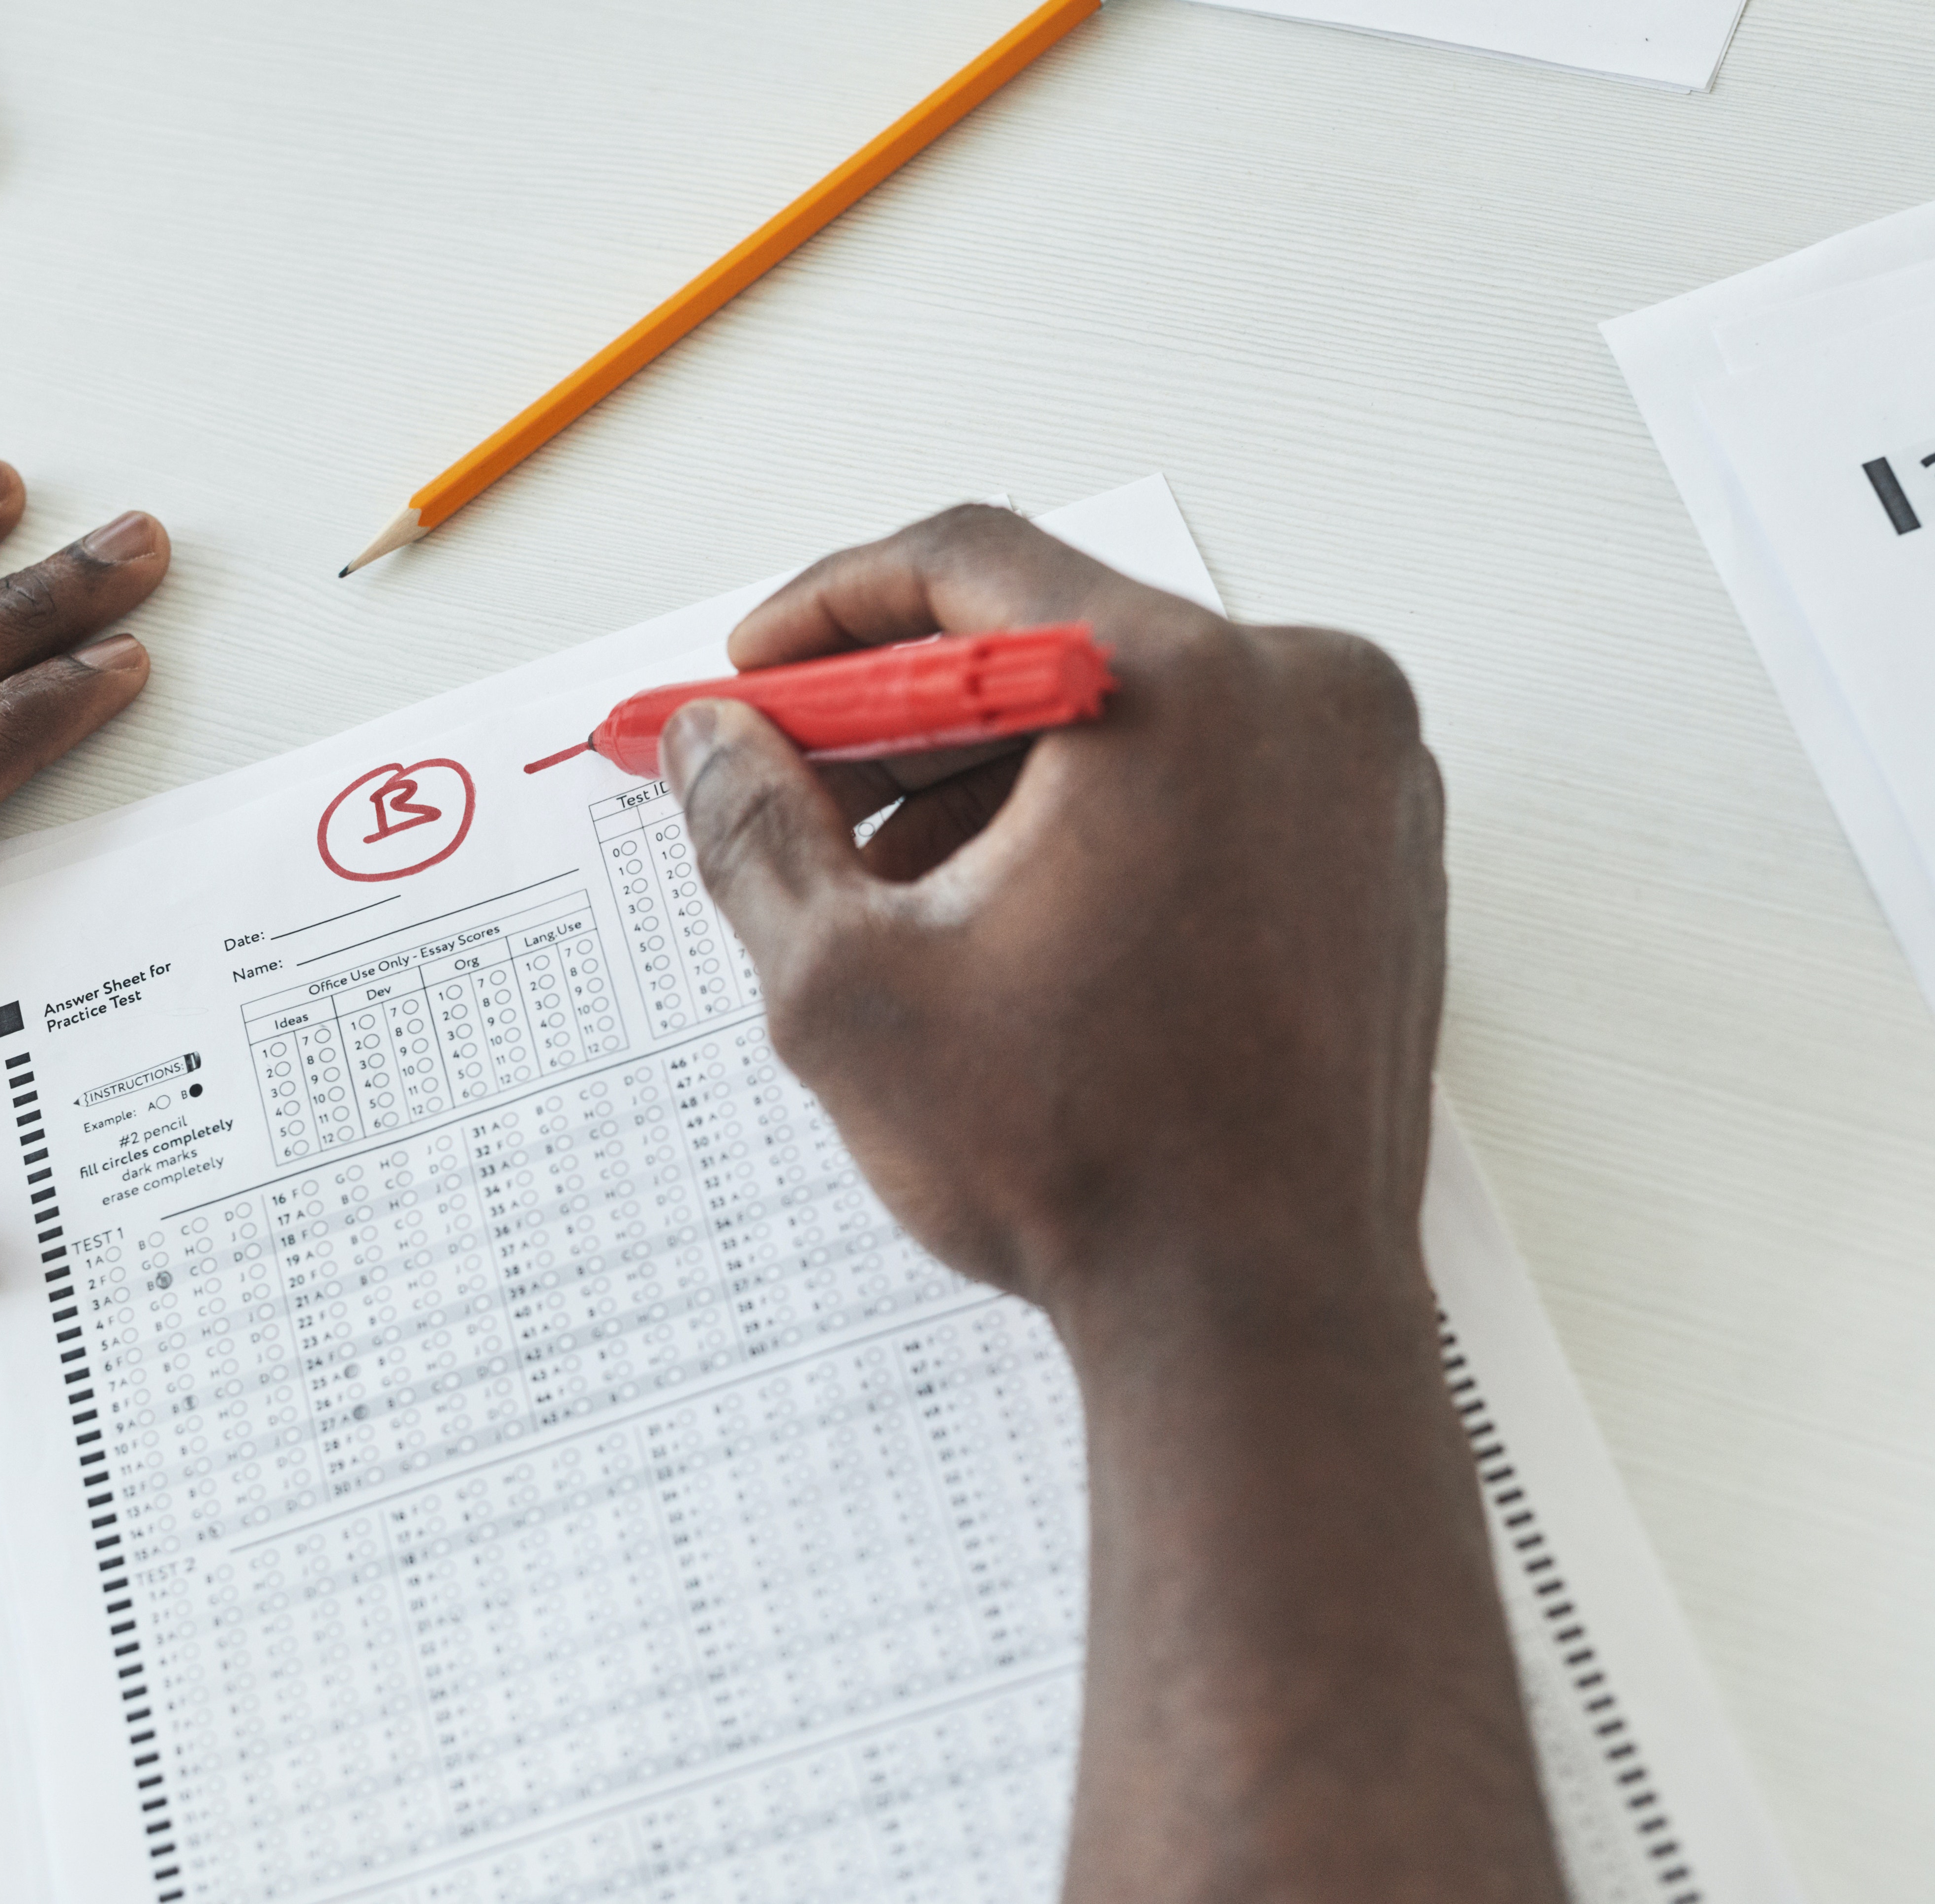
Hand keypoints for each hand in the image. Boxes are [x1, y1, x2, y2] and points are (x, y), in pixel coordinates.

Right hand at [663, 503, 1445, 1326]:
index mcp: (1184, 691)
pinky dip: (1095, 822)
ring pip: (1128, 719)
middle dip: (901, 720)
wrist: (1257, 1323)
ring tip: (891, 898)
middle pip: (1052, 642)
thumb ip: (754, 832)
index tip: (756, 674)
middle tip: (794, 791)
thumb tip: (708, 741)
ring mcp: (1363, 782)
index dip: (831, 610)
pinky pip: (1208, 784)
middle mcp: (1305, 702)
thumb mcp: (848, 988)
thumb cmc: (1086, 1165)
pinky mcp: (1380, 859)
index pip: (971, 561)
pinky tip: (1004, 927)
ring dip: (990, 784)